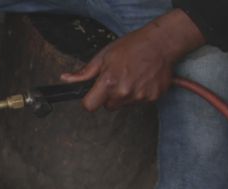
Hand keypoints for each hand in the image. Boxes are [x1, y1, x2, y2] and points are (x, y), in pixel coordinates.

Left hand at [60, 9, 204, 110]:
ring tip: (132, 76)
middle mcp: (123, 92)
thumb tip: (66, 78)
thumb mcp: (104, 56)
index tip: (93, 94)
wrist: (161, 43)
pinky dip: (140, 93)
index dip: (89, 100)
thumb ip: (85, 72)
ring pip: (124, 104)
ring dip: (125, 94)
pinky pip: (139, 102)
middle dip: (109, 96)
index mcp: (108, 82)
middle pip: (108, 106)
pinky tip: (142, 78)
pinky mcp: (153, 97)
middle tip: (118, 78)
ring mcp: (139, 96)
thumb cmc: (132, 46)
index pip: (90, 106)